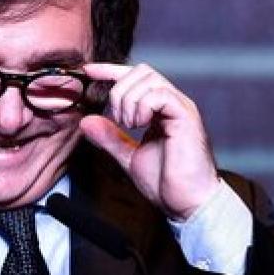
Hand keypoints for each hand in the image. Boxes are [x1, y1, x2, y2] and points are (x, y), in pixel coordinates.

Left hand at [80, 63, 219, 221]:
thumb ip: (110, 137)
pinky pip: (160, 94)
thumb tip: (87, 121)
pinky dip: (142, 106)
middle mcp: (172, 103)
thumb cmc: (166, 183)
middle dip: (120, 90)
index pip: (135, 77)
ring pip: (149, 79)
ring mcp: (180, 107)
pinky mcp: (186, 116)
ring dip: (129, 101)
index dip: (110, 70)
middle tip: (119, 120)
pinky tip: (141, 126)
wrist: (187, 204)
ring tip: (130, 126)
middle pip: (141, 71)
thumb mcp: (129, 156)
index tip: (89, 71)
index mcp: (160, 110)